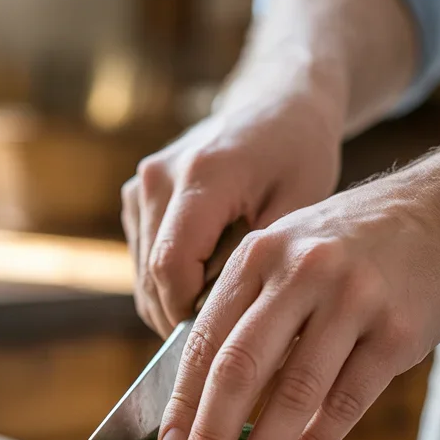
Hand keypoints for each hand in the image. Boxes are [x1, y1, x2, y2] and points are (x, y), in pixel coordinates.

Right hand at [122, 80, 343, 337]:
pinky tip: (212, 282)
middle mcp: (159, 178)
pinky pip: (144, 261)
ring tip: (225, 308)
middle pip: (152, 277)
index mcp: (202, 175)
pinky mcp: (136, 197)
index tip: (227, 337)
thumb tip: (239, 327)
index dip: (191, 316)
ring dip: (177, 303)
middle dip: (185, 317)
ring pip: (143, 275)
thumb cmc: (299, 152)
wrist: (275, 101)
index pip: (171, 268)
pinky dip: (171, 283)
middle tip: (230, 336)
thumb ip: (265, 263)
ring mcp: (141, 186)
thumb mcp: (303, 205)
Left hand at [157, 170, 439, 439]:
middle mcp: (301, 272)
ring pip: (295, 393)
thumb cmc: (350, 251)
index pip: (206, 340)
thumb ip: (246, 312)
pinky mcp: (398, 331)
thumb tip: (201, 402)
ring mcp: (353, 300)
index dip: (184, 401)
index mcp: (259, 256)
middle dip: (211, 436)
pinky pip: (347, 400)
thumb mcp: (287, 256)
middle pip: (241, 368)